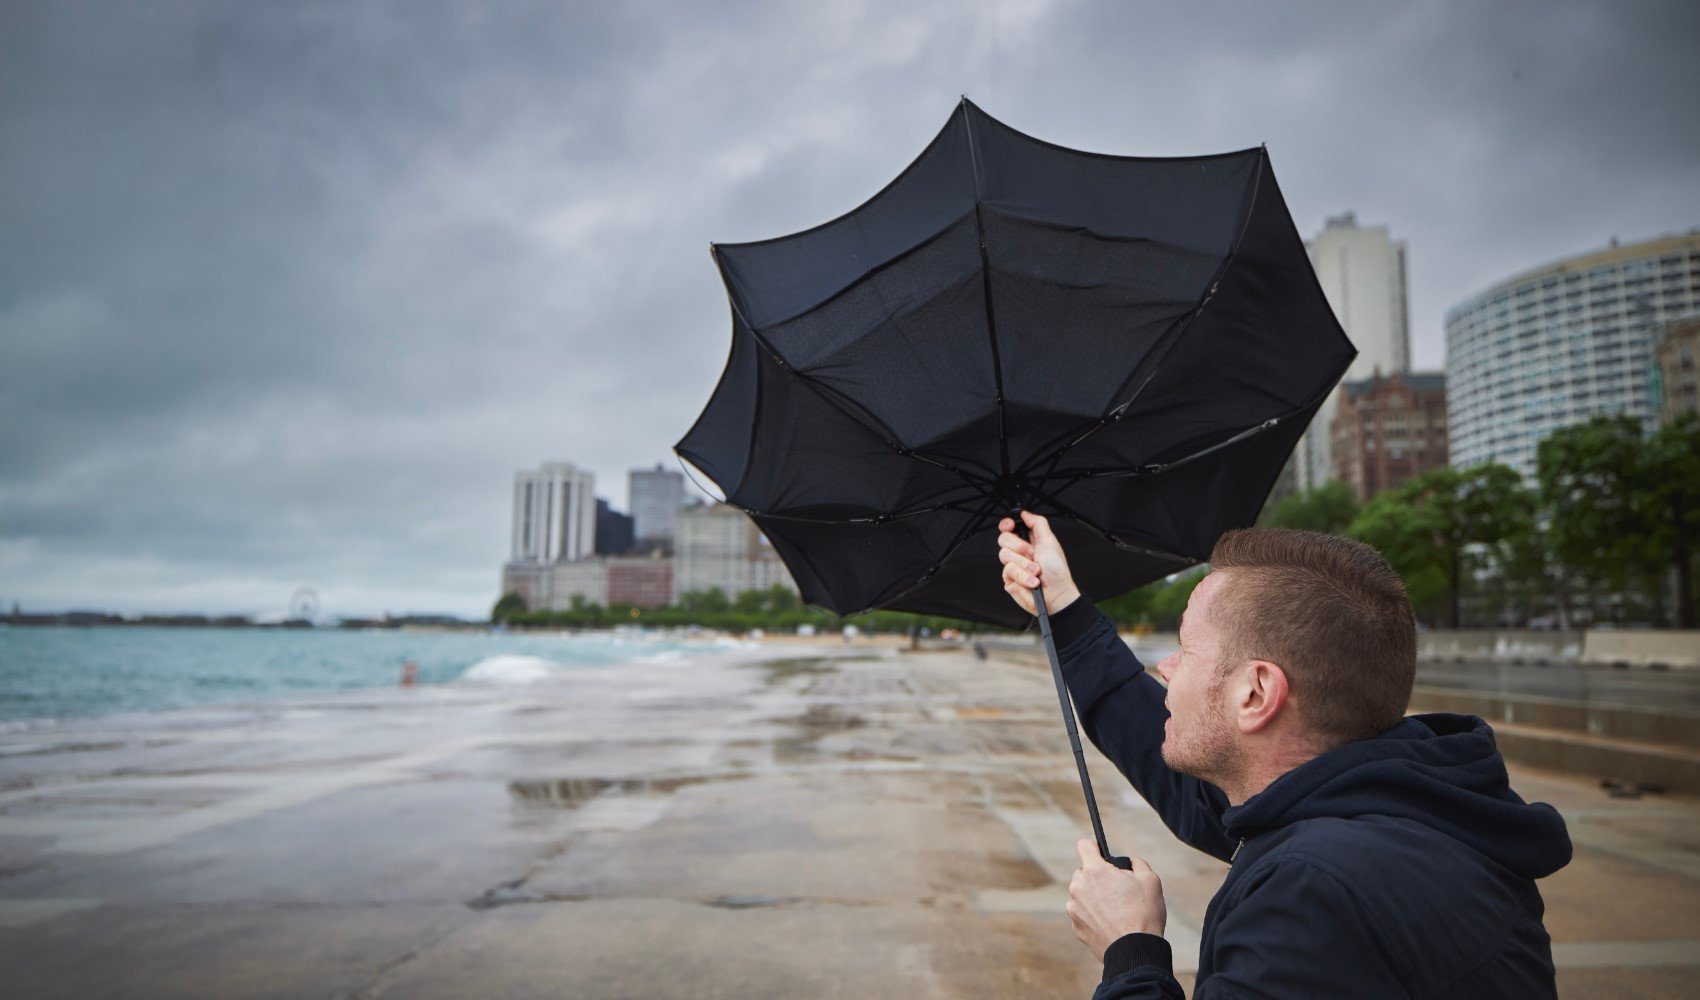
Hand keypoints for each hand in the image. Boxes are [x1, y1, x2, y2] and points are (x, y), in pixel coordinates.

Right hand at [997, 510, 1079, 614]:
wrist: (1056, 595)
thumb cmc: (1056, 571)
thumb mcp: (1050, 542)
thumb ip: (1037, 524)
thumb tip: (1025, 513)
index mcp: (1029, 541)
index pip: (1009, 528)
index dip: (1007, 524)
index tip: (1010, 525)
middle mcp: (1019, 552)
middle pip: (1003, 539)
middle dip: (1019, 547)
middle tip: (1033, 554)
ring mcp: (1013, 566)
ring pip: (1004, 555)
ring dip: (1024, 564)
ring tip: (1036, 572)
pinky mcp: (1009, 580)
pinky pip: (1007, 571)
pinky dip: (1023, 576)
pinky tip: (1032, 582)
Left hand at [1066, 839, 1165, 961]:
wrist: (1135, 951)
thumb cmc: (1144, 914)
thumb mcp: (1150, 880)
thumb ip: (1137, 863)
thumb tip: (1130, 863)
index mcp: (1095, 871)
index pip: (1084, 845)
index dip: (1094, 846)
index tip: (1100, 851)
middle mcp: (1079, 887)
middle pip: (1084, 872)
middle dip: (1098, 876)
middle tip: (1117, 888)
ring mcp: (1074, 908)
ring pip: (1082, 894)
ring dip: (1094, 896)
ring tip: (1116, 909)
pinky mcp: (1076, 927)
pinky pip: (1083, 913)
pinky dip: (1093, 915)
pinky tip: (1110, 923)